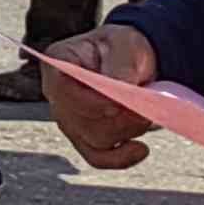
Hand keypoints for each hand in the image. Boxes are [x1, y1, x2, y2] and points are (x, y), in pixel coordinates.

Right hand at [42, 24, 164, 169]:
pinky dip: (120, 158)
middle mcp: (56, 95)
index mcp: (58, 63)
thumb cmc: (122, 48)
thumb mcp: (125, 45)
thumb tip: (123, 87)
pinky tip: (141, 150)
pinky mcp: (85, 138)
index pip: (61, 89)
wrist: (130, 61)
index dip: (88, 102)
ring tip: (147, 116)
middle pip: (79, 121)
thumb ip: (121, 64)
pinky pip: (97, 157)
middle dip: (116, 119)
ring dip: (125, 132)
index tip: (117, 105)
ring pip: (93, 140)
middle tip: (146, 109)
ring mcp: (69, 119)